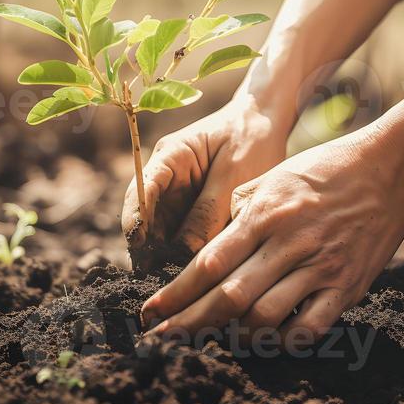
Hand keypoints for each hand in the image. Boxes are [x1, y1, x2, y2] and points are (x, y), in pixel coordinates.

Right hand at [122, 94, 288, 263]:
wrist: (267, 121)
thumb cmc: (251, 138)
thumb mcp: (234, 174)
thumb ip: (209, 211)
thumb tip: (184, 251)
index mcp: (170, 156)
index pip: (141, 189)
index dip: (135, 220)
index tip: (140, 249)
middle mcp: (166, 177)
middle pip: (146, 217)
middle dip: (150, 248)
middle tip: (161, 279)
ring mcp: (177, 195)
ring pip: (162, 231)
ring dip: (166, 255)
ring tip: (178, 282)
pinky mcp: (192, 210)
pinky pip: (181, 234)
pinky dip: (184, 252)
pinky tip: (193, 274)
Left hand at [140, 124, 403, 341]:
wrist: (391, 170)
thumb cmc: (328, 168)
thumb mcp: (276, 175)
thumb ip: (241, 209)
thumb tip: (214, 244)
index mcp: (266, 213)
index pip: (209, 264)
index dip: (176, 294)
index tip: (150, 313)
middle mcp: (289, 243)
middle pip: (228, 298)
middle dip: (189, 324)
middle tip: (162, 340)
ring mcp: (320, 268)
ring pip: (263, 318)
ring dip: (232, 335)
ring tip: (215, 337)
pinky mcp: (346, 287)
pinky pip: (308, 328)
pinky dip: (281, 342)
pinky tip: (265, 340)